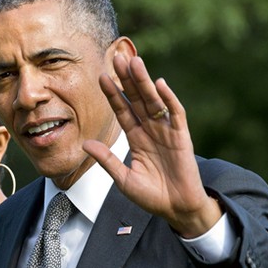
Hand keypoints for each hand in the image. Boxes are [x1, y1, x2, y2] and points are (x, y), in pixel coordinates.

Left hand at [82, 54, 220, 237]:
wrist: (177, 209)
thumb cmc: (151, 196)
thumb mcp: (123, 179)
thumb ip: (107, 160)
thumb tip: (85, 143)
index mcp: (136, 139)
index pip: (122, 111)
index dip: (113, 94)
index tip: (101, 77)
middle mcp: (151, 130)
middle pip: (137, 99)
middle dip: (127, 79)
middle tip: (117, 57)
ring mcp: (167, 132)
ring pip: (154, 101)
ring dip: (145, 82)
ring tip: (135, 62)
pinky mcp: (182, 137)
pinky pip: (176, 114)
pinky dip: (169, 99)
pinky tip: (160, 84)